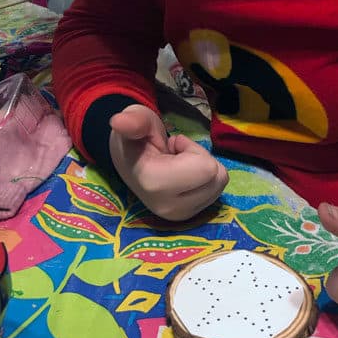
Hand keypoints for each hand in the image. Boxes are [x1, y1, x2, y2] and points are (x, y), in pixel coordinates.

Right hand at [109, 104, 227, 220]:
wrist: (127, 161)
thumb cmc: (136, 137)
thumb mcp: (137, 120)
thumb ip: (133, 121)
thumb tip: (118, 121)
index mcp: (155, 185)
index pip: (207, 168)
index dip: (192, 149)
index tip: (172, 147)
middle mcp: (168, 209)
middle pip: (217, 177)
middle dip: (201, 159)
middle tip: (176, 156)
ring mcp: (179, 216)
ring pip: (219, 185)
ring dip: (203, 169)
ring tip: (178, 165)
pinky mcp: (187, 217)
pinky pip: (216, 193)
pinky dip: (204, 181)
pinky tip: (182, 176)